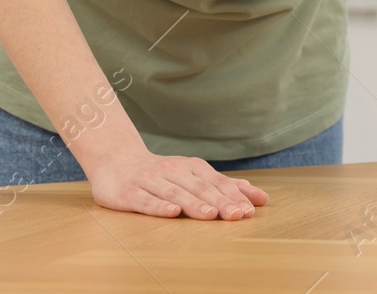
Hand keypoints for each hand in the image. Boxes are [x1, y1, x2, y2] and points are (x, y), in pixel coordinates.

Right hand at [86, 146, 268, 219]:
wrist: (117, 162)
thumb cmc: (162, 174)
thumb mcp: (194, 176)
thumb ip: (225, 187)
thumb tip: (259, 197)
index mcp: (192, 168)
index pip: (217, 183)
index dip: (234, 196)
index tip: (250, 210)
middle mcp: (174, 172)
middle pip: (200, 188)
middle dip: (220, 202)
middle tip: (238, 215)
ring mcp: (152, 181)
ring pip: (176, 194)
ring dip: (195, 204)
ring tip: (211, 215)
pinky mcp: (130, 192)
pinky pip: (147, 200)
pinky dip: (160, 206)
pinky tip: (173, 213)